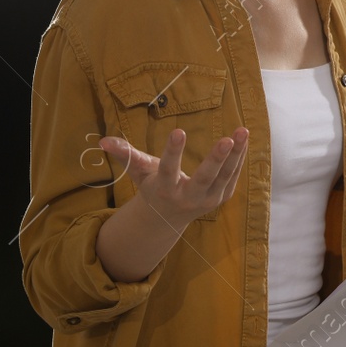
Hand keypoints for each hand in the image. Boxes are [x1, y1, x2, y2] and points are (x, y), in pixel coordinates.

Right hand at [99, 128, 248, 225]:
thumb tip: (102, 140)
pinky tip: (243, 138)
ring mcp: (208, 199)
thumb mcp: (138, 172)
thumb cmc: (153, 186)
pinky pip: (233, 175)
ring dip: (235, 154)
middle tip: (227, 139)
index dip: (172, 151)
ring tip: (242, 131)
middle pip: (205, 178)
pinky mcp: (222, 196)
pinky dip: (239, 157)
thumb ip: (125, 155)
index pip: (168, 169)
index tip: (178, 131)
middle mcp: (188, 197)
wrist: (169, 216)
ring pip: (224, 176)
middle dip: (216, 159)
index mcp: (166, 189)